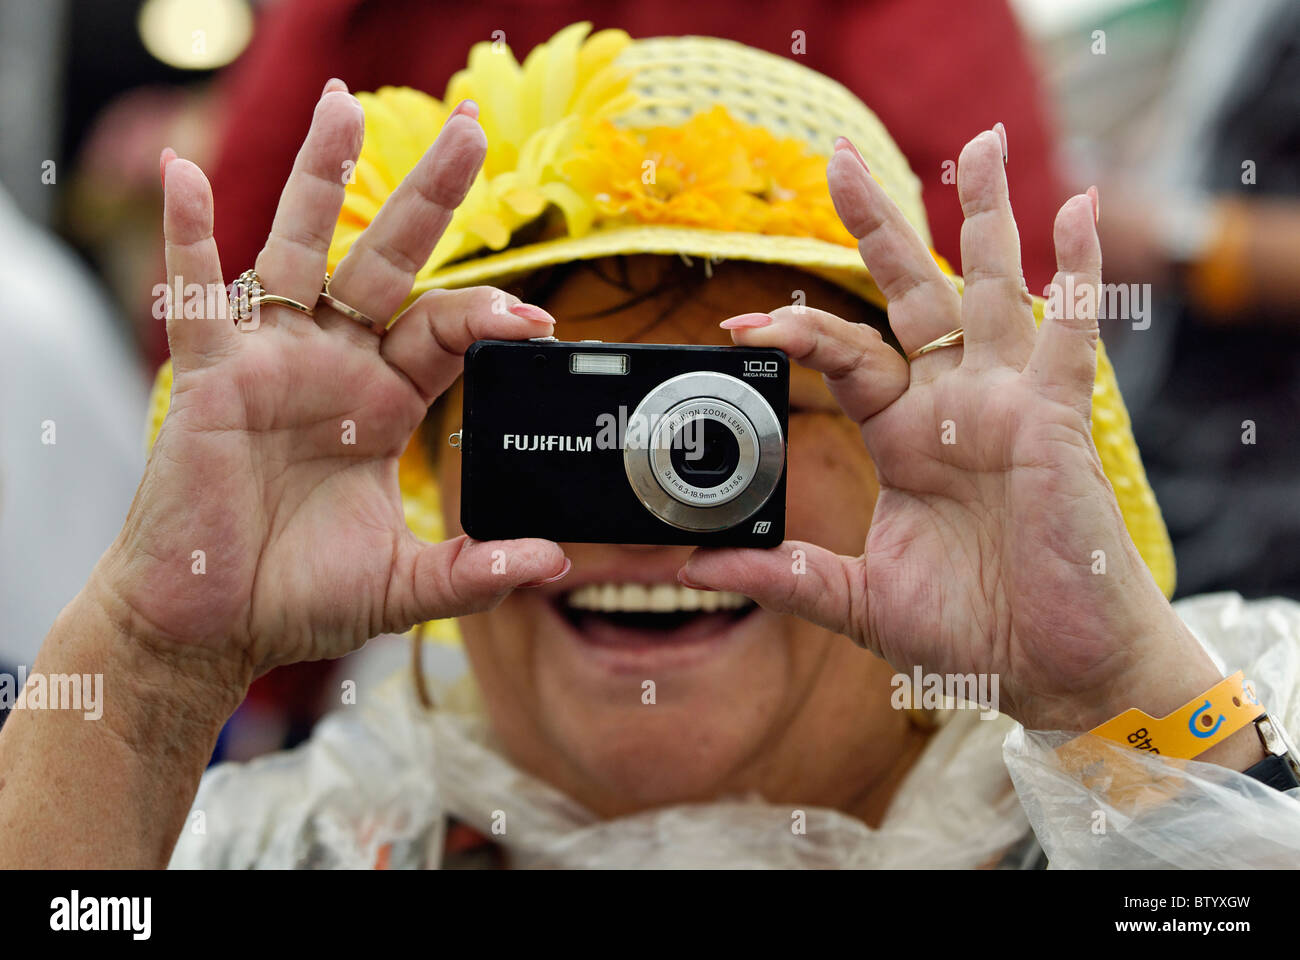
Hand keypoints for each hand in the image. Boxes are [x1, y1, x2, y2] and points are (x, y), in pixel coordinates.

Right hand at [96, 82, 567, 689]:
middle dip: (429, 196)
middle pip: (389, 260)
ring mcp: (274, 359)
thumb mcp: (402, 584)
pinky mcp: (211, 374)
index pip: (446, 328)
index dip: (488, 312)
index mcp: (386, 400)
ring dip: (320, 177)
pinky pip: (198, 295)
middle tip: (470, 127)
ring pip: (303, 249)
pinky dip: (190, 236)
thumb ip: (473, 570)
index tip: (534, 320)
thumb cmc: (299, 594)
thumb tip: (551, 563)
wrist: (215, 620)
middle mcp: (336, 364)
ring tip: (342, 104)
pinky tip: (190, 176)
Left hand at [681, 129, 1225, 732]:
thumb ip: (784, 574)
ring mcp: (1009, 407)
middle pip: (912, 293)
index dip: (797, 329)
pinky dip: (1080, 274)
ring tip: (982, 141)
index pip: (847, 355)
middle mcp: (955, 408)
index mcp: (906, 438)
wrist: (1052, 676)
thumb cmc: (972, 635)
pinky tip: (1076, 211)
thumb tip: (696, 566)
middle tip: (838, 156)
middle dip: (878, 226)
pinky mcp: (1058, 424)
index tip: (739, 327)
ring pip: (994, 289)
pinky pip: (1073, 337)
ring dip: (988, 215)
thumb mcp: (859, 600)